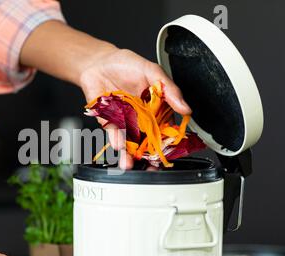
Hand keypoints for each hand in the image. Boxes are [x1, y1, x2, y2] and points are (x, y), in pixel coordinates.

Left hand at [79, 47, 191, 169]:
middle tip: (152, 164)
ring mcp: (124, 121)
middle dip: (149, 154)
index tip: (172, 149)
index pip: (166, 127)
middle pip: (147, 139)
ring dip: (129, 153)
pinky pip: (113, 132)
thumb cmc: (126, 64)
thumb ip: (169, 89)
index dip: (169, 140)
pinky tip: (119, 145)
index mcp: (156, 108)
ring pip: (129, 140)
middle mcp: (141, 118)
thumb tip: (185, 108)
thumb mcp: (152, 71)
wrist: (99, 62)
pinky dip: (115, 138)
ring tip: (130, 163)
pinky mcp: (108, 121)